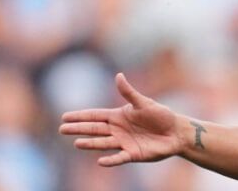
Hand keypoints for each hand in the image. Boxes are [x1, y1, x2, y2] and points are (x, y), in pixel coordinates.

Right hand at [59, 73, 183, 166]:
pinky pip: (119, 158)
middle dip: (79, 129)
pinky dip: (110, 160)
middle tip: (62, 129)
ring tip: (77, 142)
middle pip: (94, 129)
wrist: (176, 132)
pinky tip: (100, 161)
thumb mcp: (144, 103)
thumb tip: (118, 75)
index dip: (81, 116)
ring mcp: (124, 142)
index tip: (64, 116)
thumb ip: (129, 93)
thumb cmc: (161, 115)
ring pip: (103, 143)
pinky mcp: (133, 154)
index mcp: (118, 116)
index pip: (95, 115)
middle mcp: (118, 130)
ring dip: (90, 143)